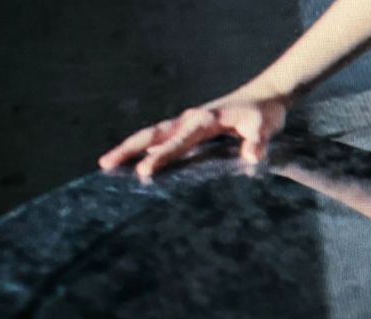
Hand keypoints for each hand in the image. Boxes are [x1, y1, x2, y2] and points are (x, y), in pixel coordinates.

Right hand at [98, 87, 289, 177]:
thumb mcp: (265, 127)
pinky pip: (164, 138)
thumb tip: (252, 156)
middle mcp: (190, 119)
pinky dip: (147, 147)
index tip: (145, 170)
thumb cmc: (264, 113)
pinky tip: (139, 160)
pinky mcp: (191, 127)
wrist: (264, 96)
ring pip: (153, 135)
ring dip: (131, 147)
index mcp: (204, 120)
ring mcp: (188, 122)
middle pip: (153, 134)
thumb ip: (258, 142)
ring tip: (108, 163)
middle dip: (128, 148)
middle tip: (104, 164)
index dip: (162, 156)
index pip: (179, 141)